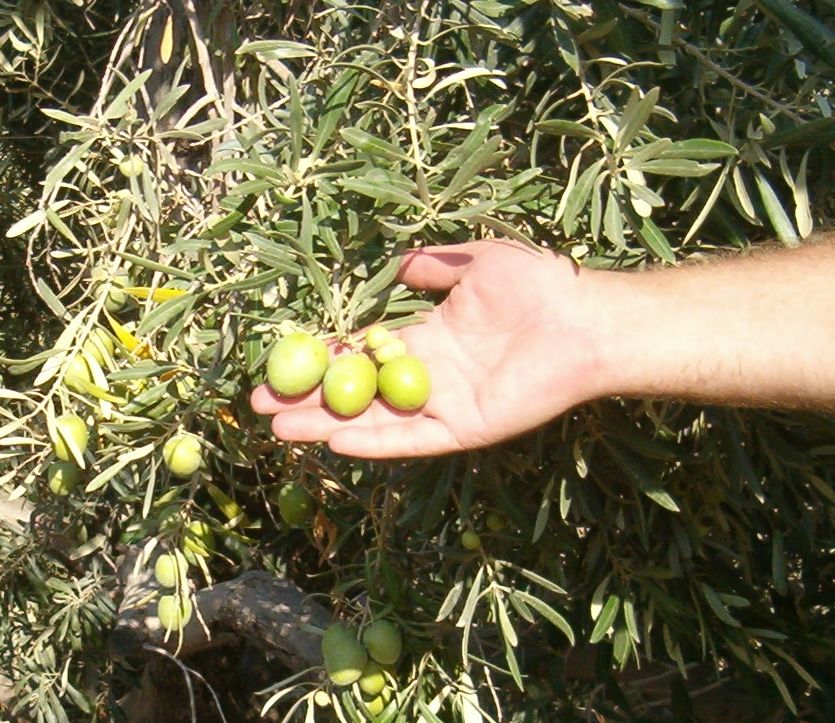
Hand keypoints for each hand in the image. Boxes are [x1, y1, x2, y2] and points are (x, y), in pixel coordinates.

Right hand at [250, 239, 607, 457]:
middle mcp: (430, 376)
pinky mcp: (465, 428)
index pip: (364, 353)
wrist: (582, 319)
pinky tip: (337, 441)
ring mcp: (446, 405)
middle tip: (263, 405)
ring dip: (330, 425)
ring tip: (282, 429)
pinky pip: (414, 439)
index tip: (284, 360)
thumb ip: (433, 267)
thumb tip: (399, 267)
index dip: (324, 358)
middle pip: (359, 392)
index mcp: (430, 338)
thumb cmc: (536, 285)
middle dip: (312, 399)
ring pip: (376, 420)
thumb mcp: (474, 262)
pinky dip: (378, 442)